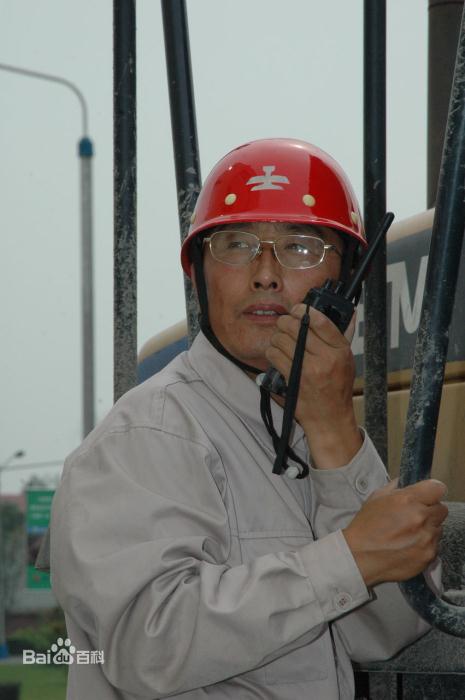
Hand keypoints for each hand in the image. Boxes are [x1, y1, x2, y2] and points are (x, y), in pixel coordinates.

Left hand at [265, 304, 360, 467]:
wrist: (329, 418)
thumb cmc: (337, 389)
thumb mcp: (347, 361)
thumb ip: (342, 337)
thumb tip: (348, 312)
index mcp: (340, 350)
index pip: (321, 321)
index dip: (305, 310)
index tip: (298, 308)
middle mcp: (325, 358)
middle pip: (296, 327)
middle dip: (285, 322)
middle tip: (284, 324)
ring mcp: (308, 369)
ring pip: (281, 339)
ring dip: (277, 337)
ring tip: (280, 341)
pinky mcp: (293, 379)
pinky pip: (274, 355)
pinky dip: (272, 352)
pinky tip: (277, 354)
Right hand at [343, 479, 447, 586]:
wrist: (360, 557)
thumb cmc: (365, 527)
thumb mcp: (376, 498)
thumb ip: (395, 488)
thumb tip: (404, 482)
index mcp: (408, 500)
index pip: (438, 488)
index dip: (433, 491)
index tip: (428, 495)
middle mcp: (420, 518)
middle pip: (442, 509)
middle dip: (430, 510)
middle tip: (416, 516)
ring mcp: (426, 538)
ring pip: (439, 528)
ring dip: (428, 528)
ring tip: (409, 533)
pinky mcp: (428, 555)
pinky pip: (435, 545)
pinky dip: (425, 544)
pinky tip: (409, 545)